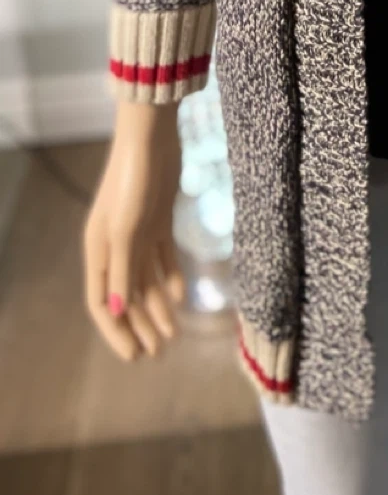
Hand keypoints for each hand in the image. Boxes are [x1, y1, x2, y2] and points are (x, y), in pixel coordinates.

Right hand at [82, 100, 186, 361]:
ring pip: (146, 281)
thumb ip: (123, 268)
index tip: (135, 357)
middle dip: (140, 326)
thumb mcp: (127, 227)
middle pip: (127, 296)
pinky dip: (170, 278)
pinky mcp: (158, 219)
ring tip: (174, 335)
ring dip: (157, 309)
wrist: (153, 137)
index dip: (117, 331)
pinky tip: (180, 297)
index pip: (102, 302)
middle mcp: (116, 246)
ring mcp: (138, 232)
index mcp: (99, 250)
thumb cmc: (135, 179)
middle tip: (159, 354)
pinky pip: (162, 258)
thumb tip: (117, 309)